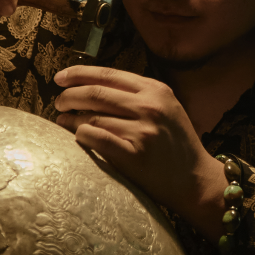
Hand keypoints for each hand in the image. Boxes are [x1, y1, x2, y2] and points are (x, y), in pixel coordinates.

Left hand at [53, 65, 226, 238]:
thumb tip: (92, 85)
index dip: (79, 74)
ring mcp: (143, 131)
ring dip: (71, 119)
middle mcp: (150, 107)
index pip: (108, 74)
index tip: (60, 78)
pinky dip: (80, 135)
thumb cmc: (176, 145)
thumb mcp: (166, 109)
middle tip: (58, 102)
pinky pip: (95, 138)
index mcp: (156, 90)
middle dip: (69, 96)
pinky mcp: (134, 155)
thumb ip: (137, 95)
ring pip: (92, 117)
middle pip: (96, 93)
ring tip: (63, 121)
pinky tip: (76, 137)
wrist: (196, 180)